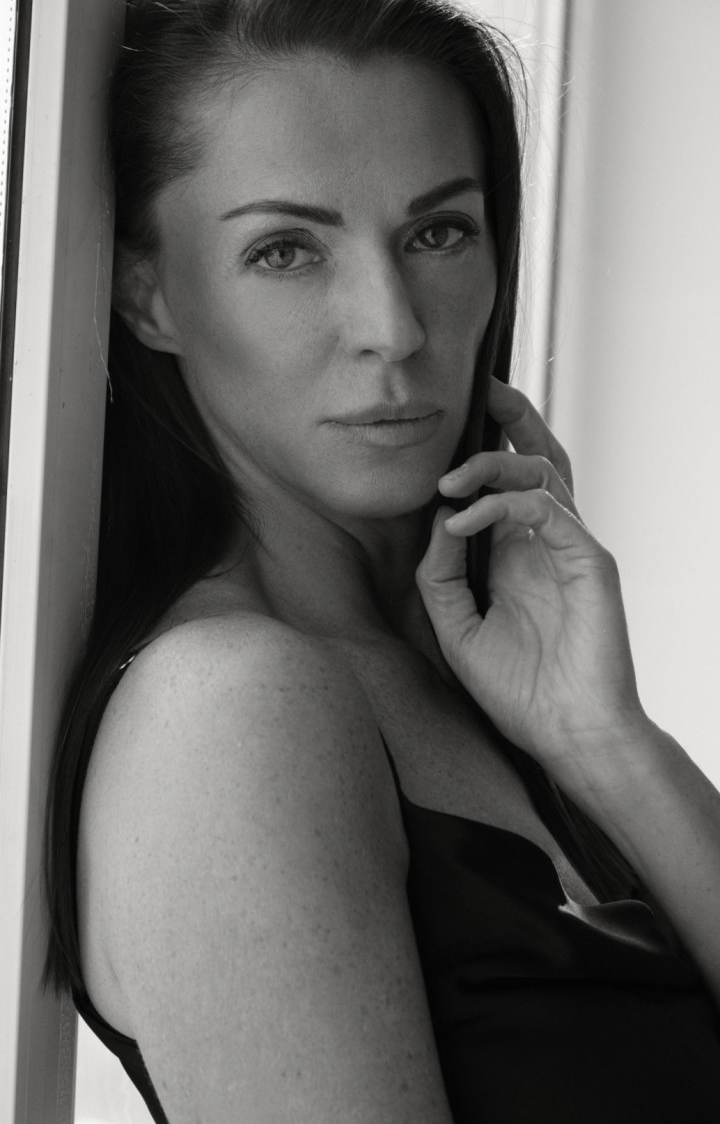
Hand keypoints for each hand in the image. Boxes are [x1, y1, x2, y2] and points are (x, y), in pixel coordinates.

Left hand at [416, 378, 646, 798]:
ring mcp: (570, 548)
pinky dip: (505, 505)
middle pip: (537, 458)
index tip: (442, 432)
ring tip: (448, 482)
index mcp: (516, 554)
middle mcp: (545, 542)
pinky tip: (464, 519)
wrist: (565, 733)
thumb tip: (434, 517)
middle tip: (479, 390)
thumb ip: (439, 574)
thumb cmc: (517, 689)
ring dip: (492, 465)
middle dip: (510, 419)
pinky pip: (550, 510)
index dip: (483, 449)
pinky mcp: (589, 562)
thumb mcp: (455, 628)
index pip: (505, 483)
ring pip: (545, 472)